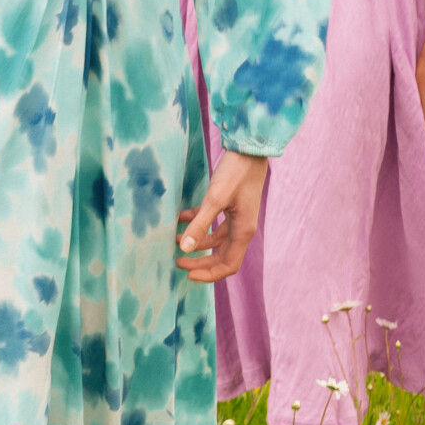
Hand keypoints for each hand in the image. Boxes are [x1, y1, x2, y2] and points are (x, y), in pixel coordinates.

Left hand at [176, 150, 267, 282]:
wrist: (249, 149)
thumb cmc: (236, 173)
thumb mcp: (215, 199)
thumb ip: (200, 224)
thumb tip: (184, 249)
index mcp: (242, 231)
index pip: (228, 266)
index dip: (208, 274)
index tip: (187, 275)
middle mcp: (241, 228)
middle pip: (220, 256)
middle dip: (199, 262)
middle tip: (177, 262)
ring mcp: (236, 217)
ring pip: (216, 241)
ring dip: (197, 243)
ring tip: (175, 240)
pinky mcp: (230, 205)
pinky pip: (213, 222)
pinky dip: (198, 224)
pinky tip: (181, 218)